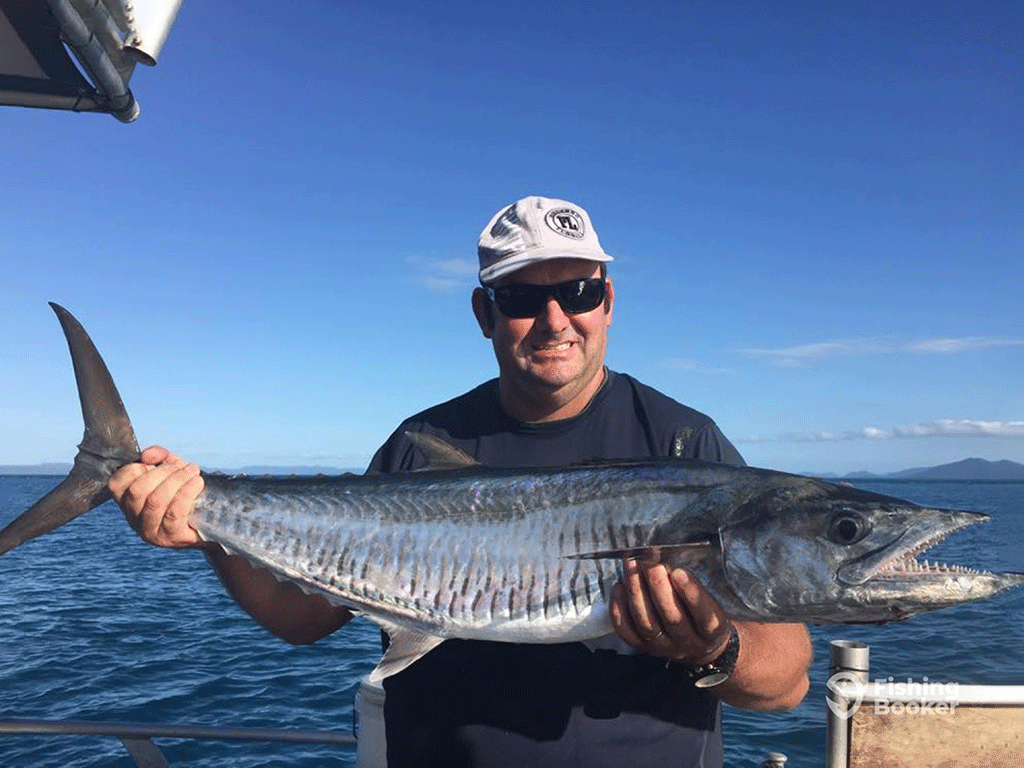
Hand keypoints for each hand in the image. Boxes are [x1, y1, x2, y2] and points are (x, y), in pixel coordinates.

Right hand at [108, 445, 204, 547]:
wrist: (210, 516)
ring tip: (193, 473)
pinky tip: (197, 483)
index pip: (116, 483)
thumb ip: (158, 457)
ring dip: (177, 480)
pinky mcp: (171, 537)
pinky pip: (175, 512)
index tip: (157, 464)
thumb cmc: (184, 490)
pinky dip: (187, 492)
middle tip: (183, 468)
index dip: (135, 468)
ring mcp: (151, 531)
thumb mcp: (171, 469)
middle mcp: (134, 519)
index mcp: (128, 501)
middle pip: (137, 490)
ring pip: (155, 501)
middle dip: (163, 473)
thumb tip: (147, 455)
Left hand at [609, 558, 731, 665]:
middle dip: (658, 586)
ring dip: (636, 592)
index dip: (691, 594)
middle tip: (648, 561)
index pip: (705, 616)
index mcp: (711, 631)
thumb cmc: (701, 612)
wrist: (698, 644)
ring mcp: (665, 648)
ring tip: (631, 566)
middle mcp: (688, 643)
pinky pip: (628, 632)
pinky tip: (619, 588)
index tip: (679, 572)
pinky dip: (619, 610)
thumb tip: (661, 558)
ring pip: (647, 624)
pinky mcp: (644, 648)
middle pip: (672, 618)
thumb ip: (688, 582)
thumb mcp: (707, 598)